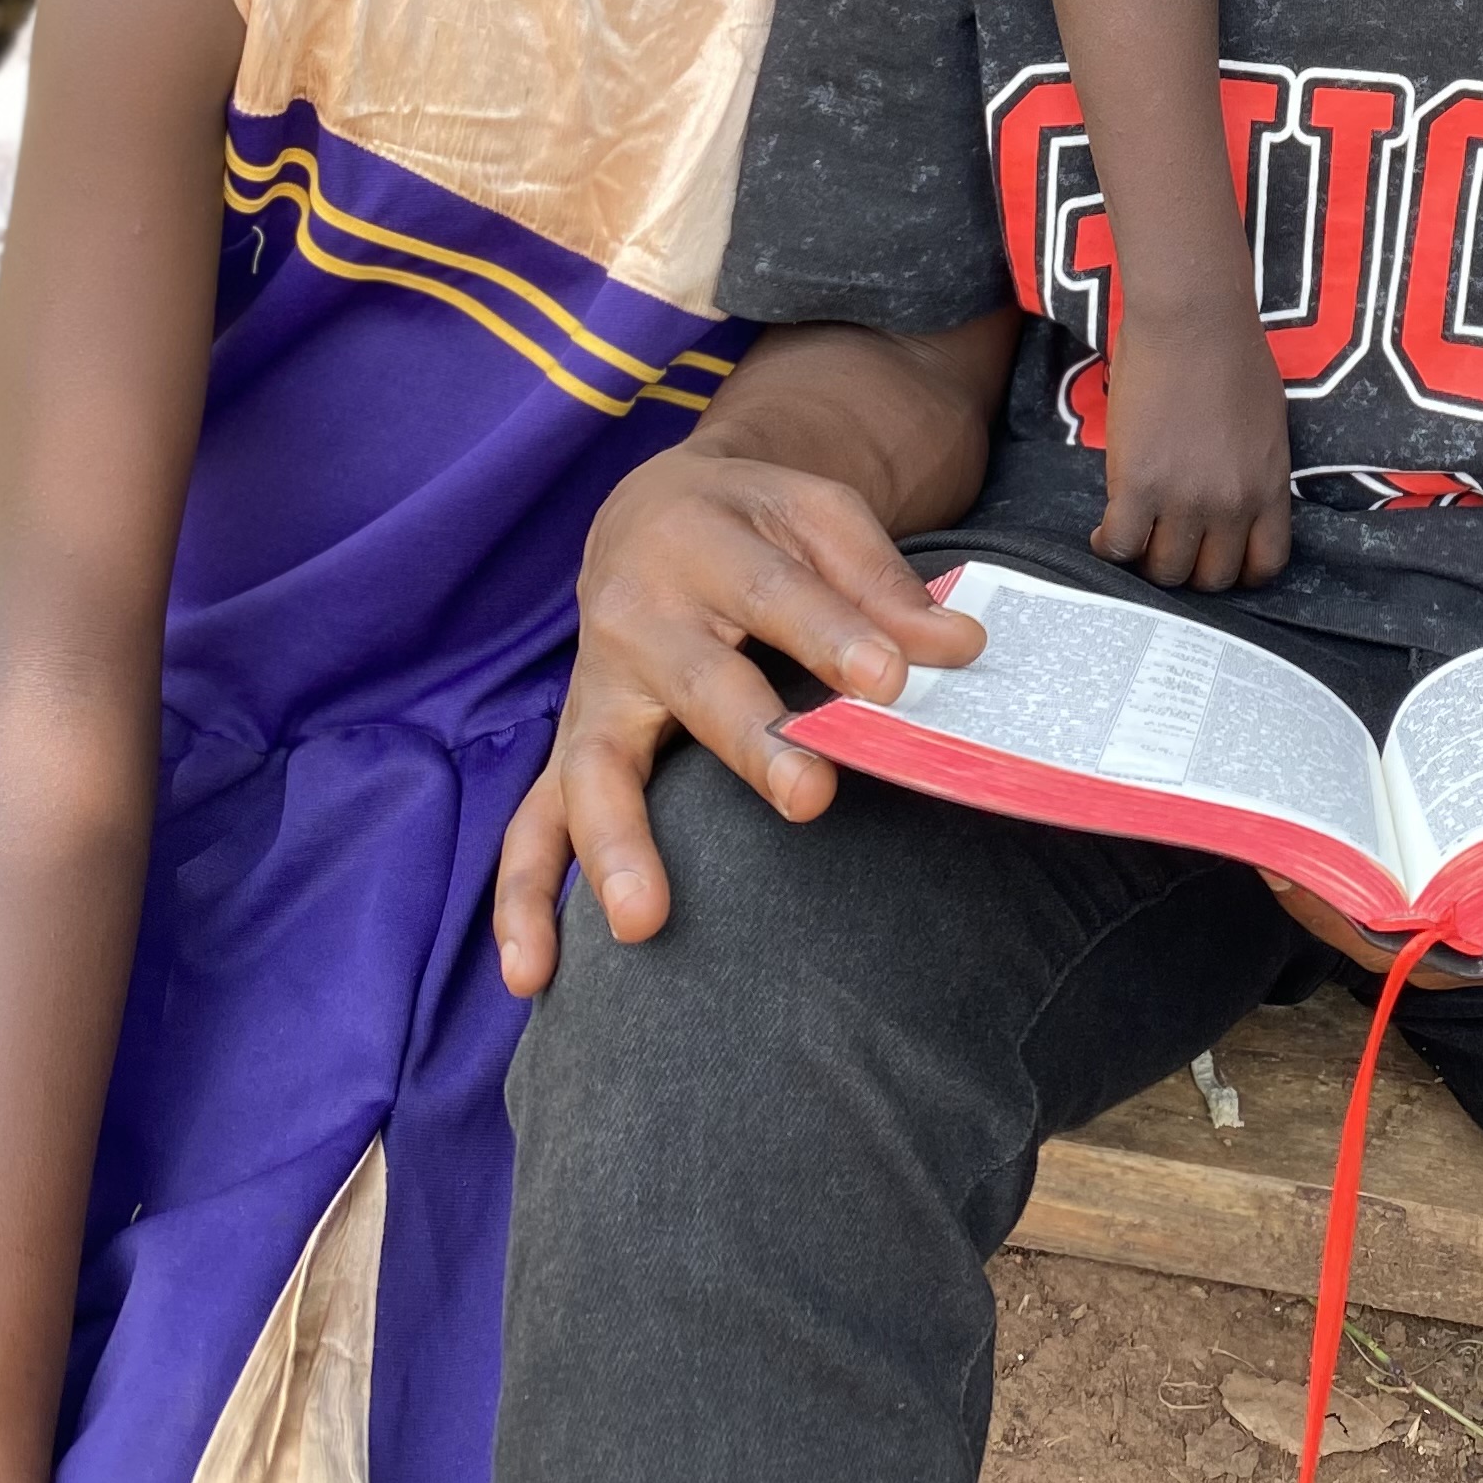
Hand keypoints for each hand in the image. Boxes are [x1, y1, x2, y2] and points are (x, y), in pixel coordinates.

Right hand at [492, 438, 984, 993]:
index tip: (892, 681)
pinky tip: (533, 972)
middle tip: (810, 797)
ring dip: (616, 846)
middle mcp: (638, 618)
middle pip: (697, 688)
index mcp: (704, 544)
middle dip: (753, 744)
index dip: (837, 637)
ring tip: (642, 922)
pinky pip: (533, 826)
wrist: (651, 510)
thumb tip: (958, 646)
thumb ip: (883, 584)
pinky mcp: (572, 747)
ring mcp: (596, 692)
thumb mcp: (820, 516)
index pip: (779, 596)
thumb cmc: (754, 522)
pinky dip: (523, 899)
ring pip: (594, 770)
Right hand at [1092, 296, 1293, 590]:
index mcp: (1270, 487)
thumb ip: (1255, 472)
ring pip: (1166, 570)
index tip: (1214, 557)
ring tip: (1134, 536)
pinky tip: (1103, 531)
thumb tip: (1236, 499)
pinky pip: (1121, 545)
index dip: (1238, 571)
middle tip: (1167, 544)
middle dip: (1190, 567)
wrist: (1192, 319)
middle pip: (1212, 577)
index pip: (1265, 565)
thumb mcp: (1268, 425)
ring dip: (1148, 559)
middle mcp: (1233, 504)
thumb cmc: (1231, 354)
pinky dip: (1109, 547)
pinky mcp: (1139, 486)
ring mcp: (1186, 499)